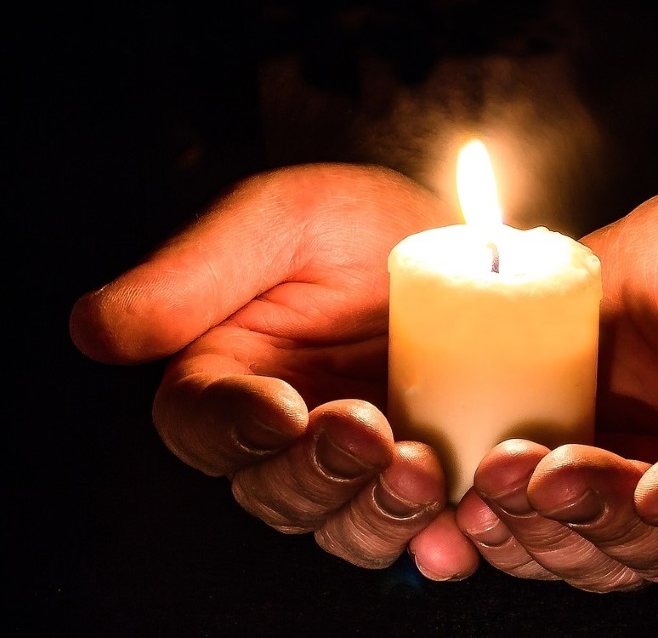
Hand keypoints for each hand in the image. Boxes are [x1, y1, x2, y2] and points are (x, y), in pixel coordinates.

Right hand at [69, 164, 479, 578]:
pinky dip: (435, 539)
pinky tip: (458, 520)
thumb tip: (96, 330)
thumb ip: (195, 271)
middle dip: (318, 473)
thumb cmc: (356, 222)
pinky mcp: (421, 476)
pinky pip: (418, 532)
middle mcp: (284, 434)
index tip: (282, 410)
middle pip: (273, 491)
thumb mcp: (280, 219)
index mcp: (229, 375)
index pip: (201, 424)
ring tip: (421, 468)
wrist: (460, 240)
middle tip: (367, 431)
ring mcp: (356, 463)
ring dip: (375, 513)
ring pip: (341, 525)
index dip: (234, 428)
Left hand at [455, 175, 657, 590]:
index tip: (655, 490)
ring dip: (543, 530)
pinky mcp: (589, 475)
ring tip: (492, 482)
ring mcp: (648, 492)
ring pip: (602, 552)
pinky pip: (552, 528)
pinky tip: (473, 504)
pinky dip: (513, 529)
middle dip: (601, 515)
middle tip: (542, 473)